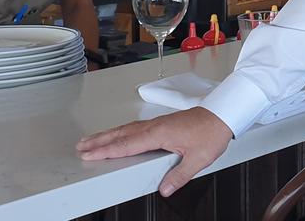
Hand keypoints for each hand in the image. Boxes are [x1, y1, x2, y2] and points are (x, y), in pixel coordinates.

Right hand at [77, 107, 232, 196]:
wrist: (224, 114)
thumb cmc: (212, 133)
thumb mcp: (199, 158)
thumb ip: (180, 175)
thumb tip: (165, 189)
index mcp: (160, 133)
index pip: (127, 144)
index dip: (107, 150)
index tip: (89, 155)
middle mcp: (155, 126)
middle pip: (121, 134)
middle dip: (99, 141)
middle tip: (81, 146)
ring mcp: (158, 123)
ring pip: (127, 129)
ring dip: (108, 135)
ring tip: (92, 140)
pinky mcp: (162, 123)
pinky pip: (135, 127)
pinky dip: (121, 131)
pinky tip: (119, 135)